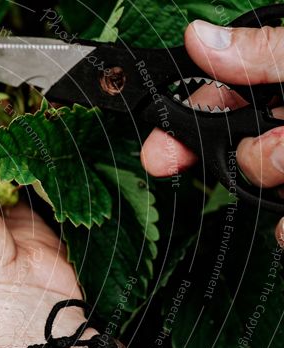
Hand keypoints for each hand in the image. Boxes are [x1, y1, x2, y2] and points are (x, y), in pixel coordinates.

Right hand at [140, 19, 283, 243]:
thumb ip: (265, 52)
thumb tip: (201, 37)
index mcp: (280, 84)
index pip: (216, 102)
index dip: (181, 128)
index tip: (159, 155)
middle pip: (229, 147)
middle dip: (233, 155)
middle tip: (241, 158)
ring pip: (255, 188)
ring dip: (269, 183)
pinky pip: (279, 228)